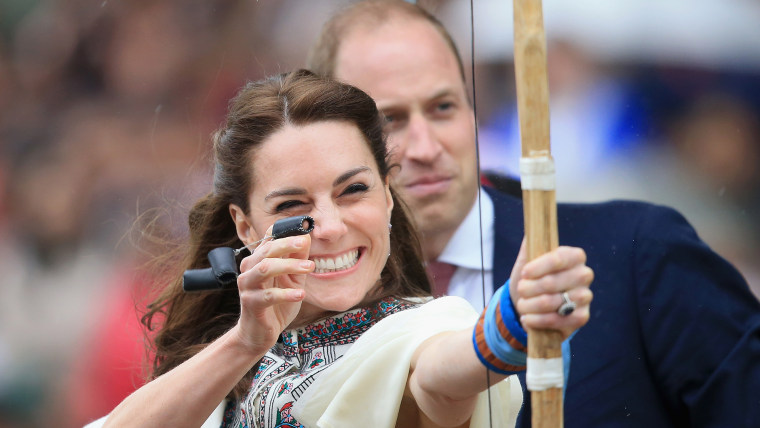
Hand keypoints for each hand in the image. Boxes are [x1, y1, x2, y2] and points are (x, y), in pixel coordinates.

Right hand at [234, 226, 314, 353]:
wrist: (259, 334)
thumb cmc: (275, 305)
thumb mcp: (291, 280)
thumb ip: (297, 260)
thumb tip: (306, 238)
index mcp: (258, 260)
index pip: (268, 238)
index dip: (283, 230)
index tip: (303, 227)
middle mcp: (249, 269)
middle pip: (266, 250)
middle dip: (287, 244)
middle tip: (305, 243)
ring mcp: (248, 286)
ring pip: (265, 268)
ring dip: (289, 265)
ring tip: (309, 267)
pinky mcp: (251, 304)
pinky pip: (269, 295)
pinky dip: (286, 293)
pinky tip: (300, 294)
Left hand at [509, 239, 593, 338]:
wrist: (530, 306)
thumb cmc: (530, 279)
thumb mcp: (526, 261)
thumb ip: (529, 246)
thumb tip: (531, 232)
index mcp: (574, 256)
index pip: (559, 258)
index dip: (540, 266)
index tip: (524, 273)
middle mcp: (584, 275)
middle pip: (552, 282)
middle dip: (529, 288)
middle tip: (521, 290)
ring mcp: (585, 297)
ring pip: (551, 302)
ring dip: (529, 305)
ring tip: (522, 304)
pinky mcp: (582, 317)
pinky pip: (556, 320)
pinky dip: (536, 320)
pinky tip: (527, 318)